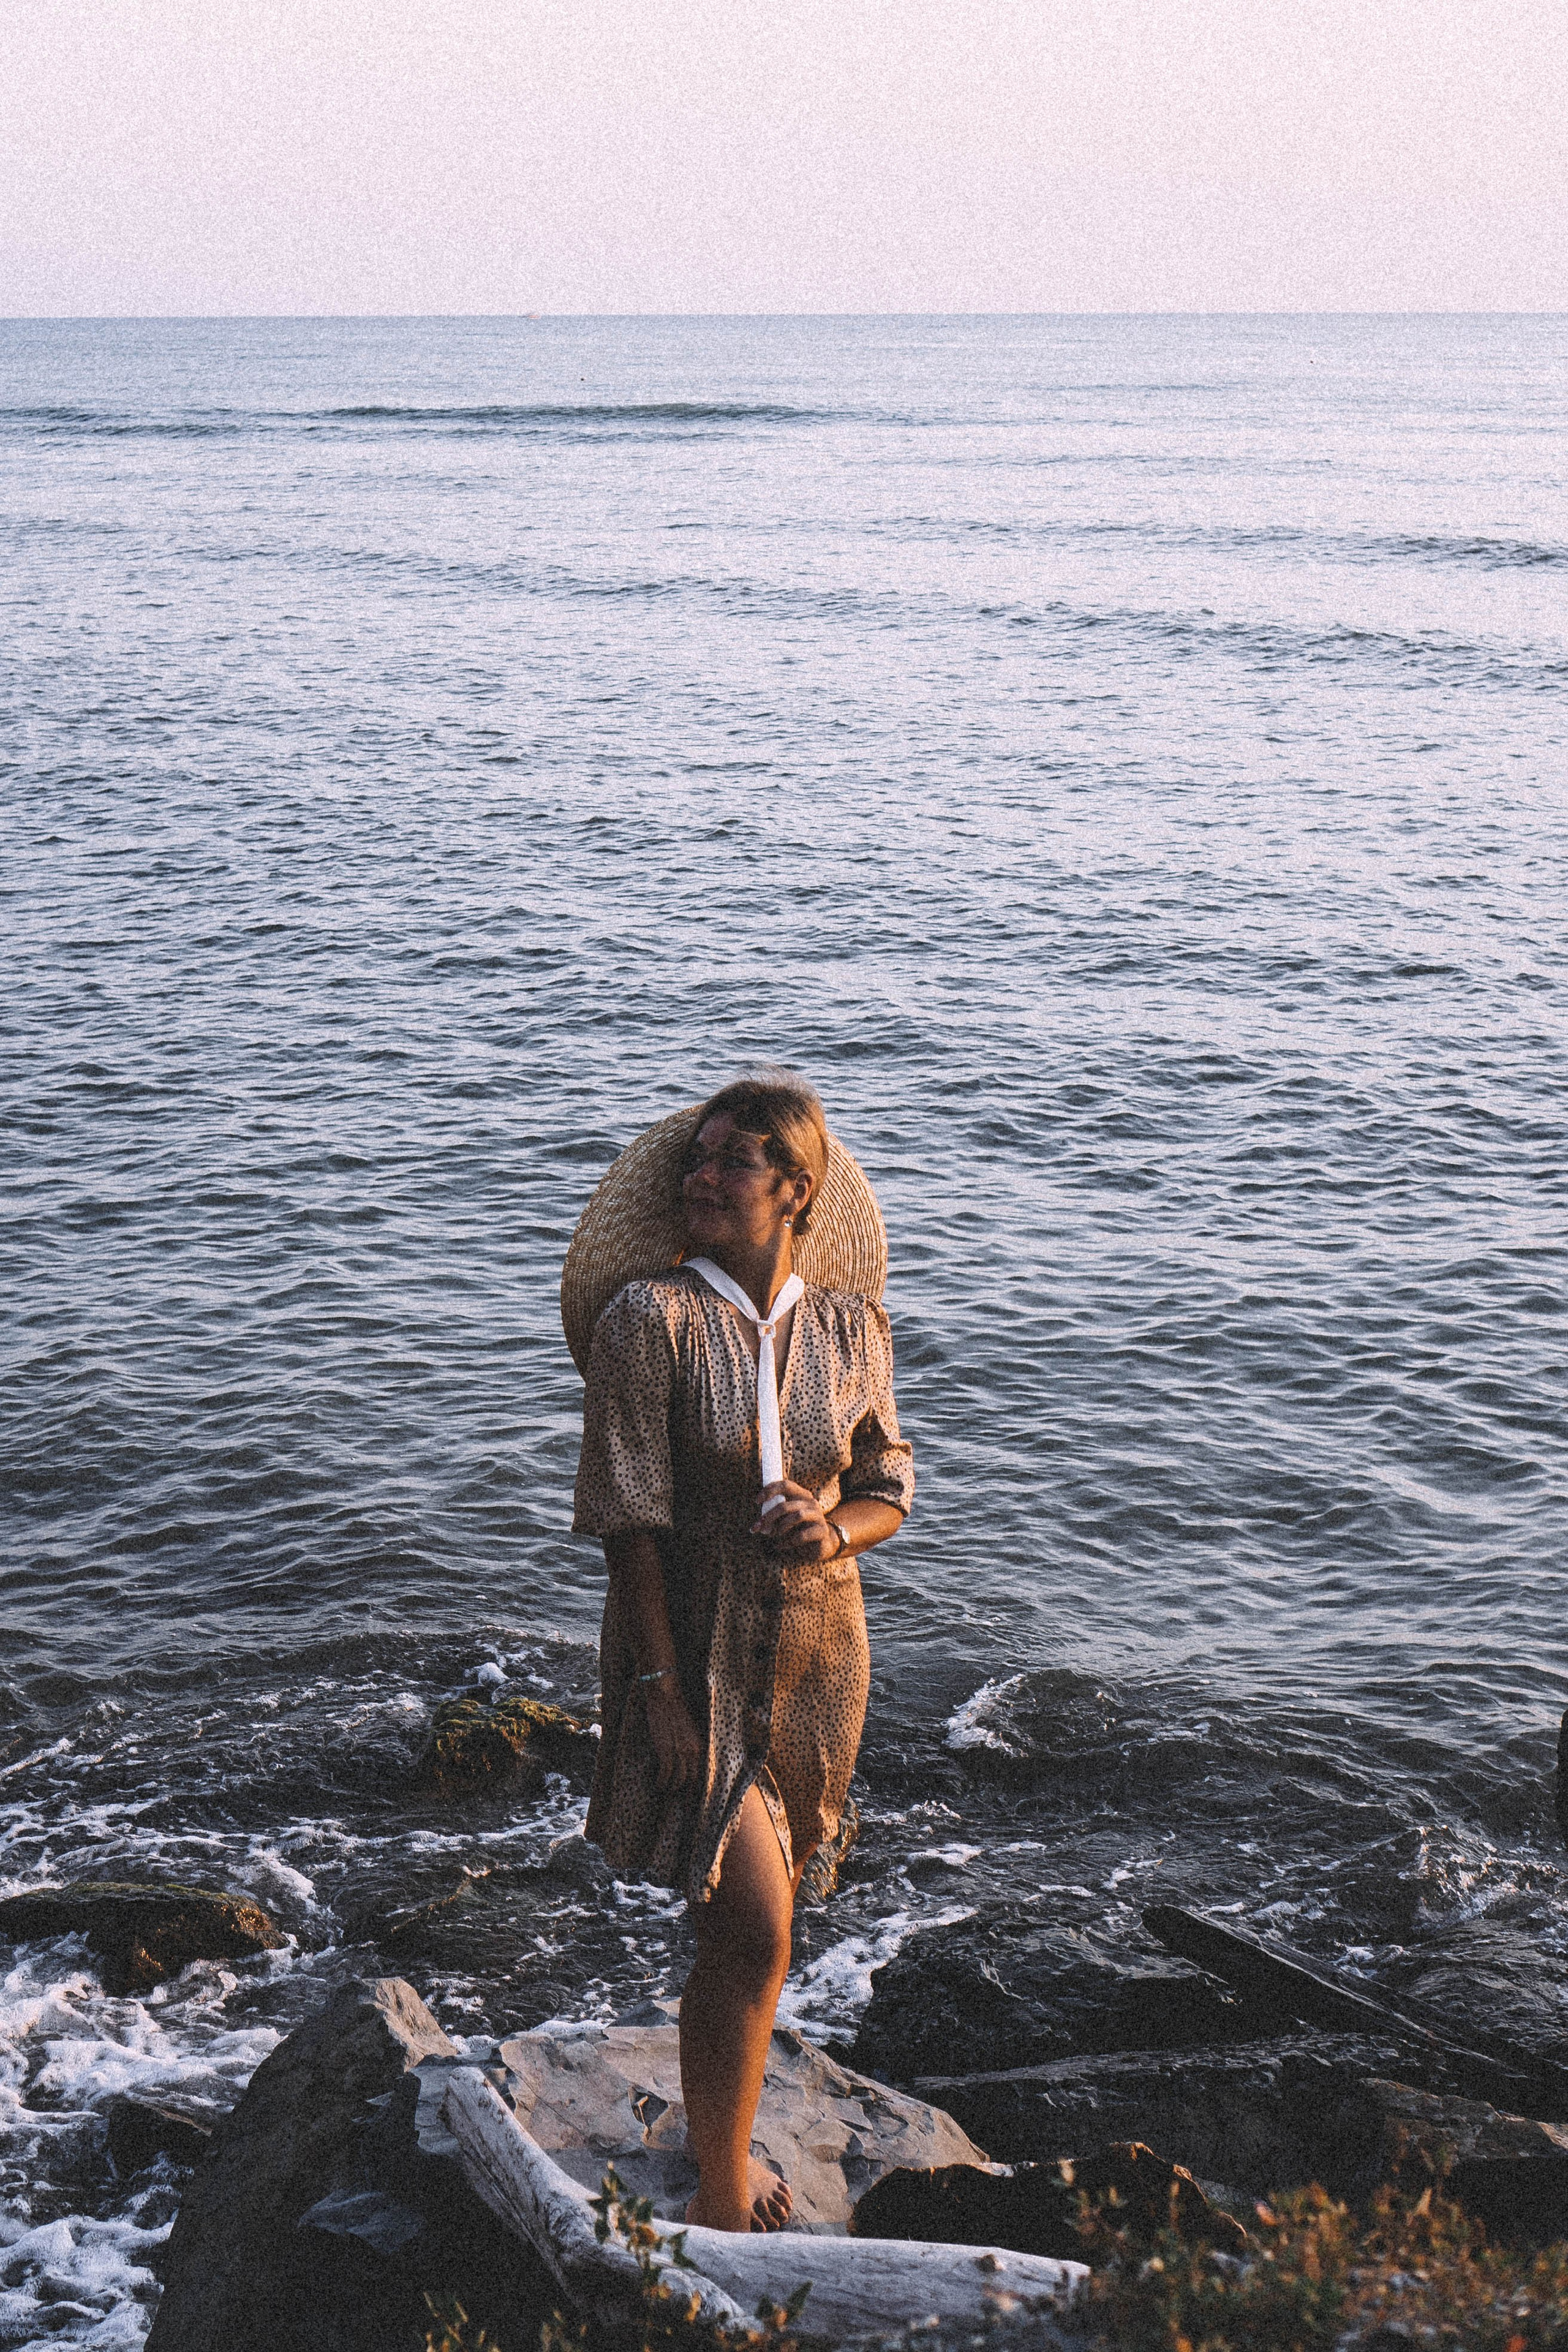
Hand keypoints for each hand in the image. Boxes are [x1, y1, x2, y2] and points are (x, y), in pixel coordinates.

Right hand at [644, 1675, 702, 1791]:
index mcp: (700, 1745)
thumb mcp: (690, 1729)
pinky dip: (661, 1782)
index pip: (702, 1773)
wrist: (665, 1694)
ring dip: (672, 1788)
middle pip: (692, 1780)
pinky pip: (665, 1774)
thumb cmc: (676, 1708)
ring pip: (679, 1780)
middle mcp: (694, 1750)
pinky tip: (658, 1784)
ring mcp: (680, 1751)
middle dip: (685, 1792)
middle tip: (678, 1799)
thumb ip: (691, 1744)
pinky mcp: (665, 1750)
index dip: (697, 1787)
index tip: (692, 1796)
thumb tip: (688, 1759)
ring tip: (666, 1790)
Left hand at [753, 1478, 839, 1564]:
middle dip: (769, 1517)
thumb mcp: (787, 1518)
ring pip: (797, 1516)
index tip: (757, 1501)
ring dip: (781, 1527)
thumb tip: (759, 1522)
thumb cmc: (799, 1529)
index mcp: (801, 1495)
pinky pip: (802, 1535)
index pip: (785, 1485)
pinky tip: (783, 1545)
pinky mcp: (822, 1531)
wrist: (822, 1544)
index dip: (769, 1490)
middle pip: (786, 1505)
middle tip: (759, 1527)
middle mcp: (811, 1503)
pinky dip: (789, 1541)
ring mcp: (818, 1516)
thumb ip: (776, 1514)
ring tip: (774, 1536)